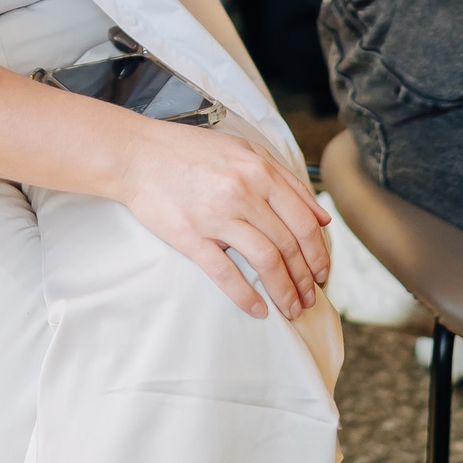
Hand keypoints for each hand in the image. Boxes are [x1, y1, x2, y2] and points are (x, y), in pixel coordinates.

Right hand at [112, 124, 329, 319]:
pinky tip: (258, 309)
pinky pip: (225, 273)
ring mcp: (216, 216)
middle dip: (306, 278)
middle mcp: (243, 193)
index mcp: (260, 172)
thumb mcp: (247, 152)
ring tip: (292, 308)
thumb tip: (322, 216)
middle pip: (289, 245)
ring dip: (285, 291)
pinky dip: (246, 295)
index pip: (304, 221)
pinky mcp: (190, 236)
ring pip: (266, 261)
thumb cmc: (193, 152)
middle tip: (311, 299)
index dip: (319, 253)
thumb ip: (287, 181)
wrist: (139, 155)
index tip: (323, 273)